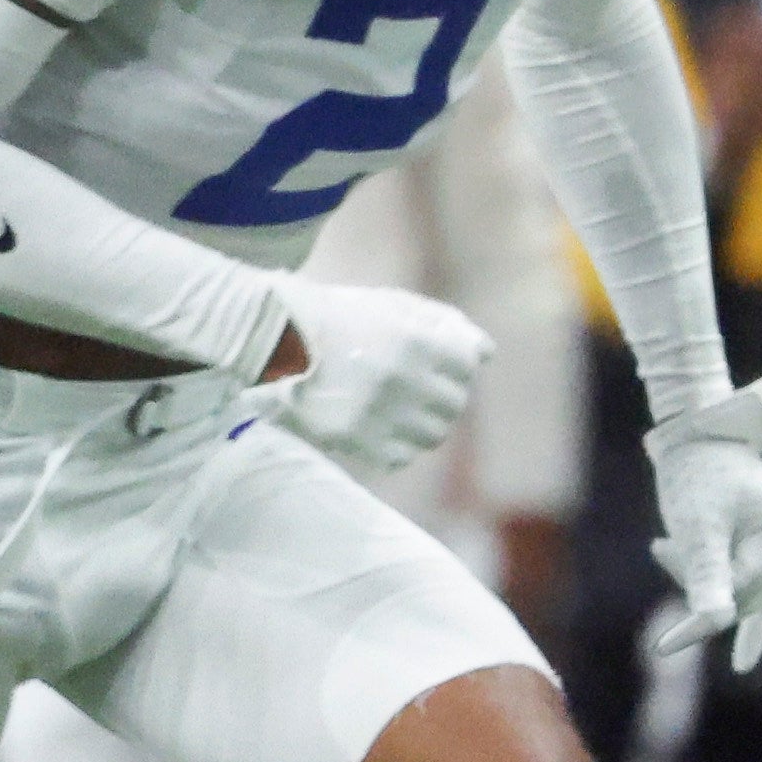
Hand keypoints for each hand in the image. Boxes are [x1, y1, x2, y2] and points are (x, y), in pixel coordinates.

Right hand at [272, 279, 492, 480]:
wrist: (274, 339)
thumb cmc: (340, 317)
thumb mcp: (393, 305)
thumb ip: (446, 324)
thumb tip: (487, 354)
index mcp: (416, 341)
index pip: (468, 365)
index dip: (454, 364)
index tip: (435, 363)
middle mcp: (404, 379)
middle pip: (454, 404)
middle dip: (439, 396)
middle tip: (413, 388)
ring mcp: (380, 413)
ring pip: (433, 435)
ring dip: (421, 423)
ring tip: (397, 409)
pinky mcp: (356, 440)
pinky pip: (401, 456)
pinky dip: (396, 445)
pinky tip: (377, 425)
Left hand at [642, 378, 761, 673]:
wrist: (689, 425)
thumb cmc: (694, 473)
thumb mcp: (697, 527)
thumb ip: (707, 574)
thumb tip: (712, 622)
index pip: (743, 591)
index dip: (704, 619)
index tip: (667, 645)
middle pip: (747, 592)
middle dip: (706, 599)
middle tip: (671, 628)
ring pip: (730, 577)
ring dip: (692, 572)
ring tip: (661, 546)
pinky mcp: (741, 527)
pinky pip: (721, 560)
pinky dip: (691, 561)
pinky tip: (662, 545)